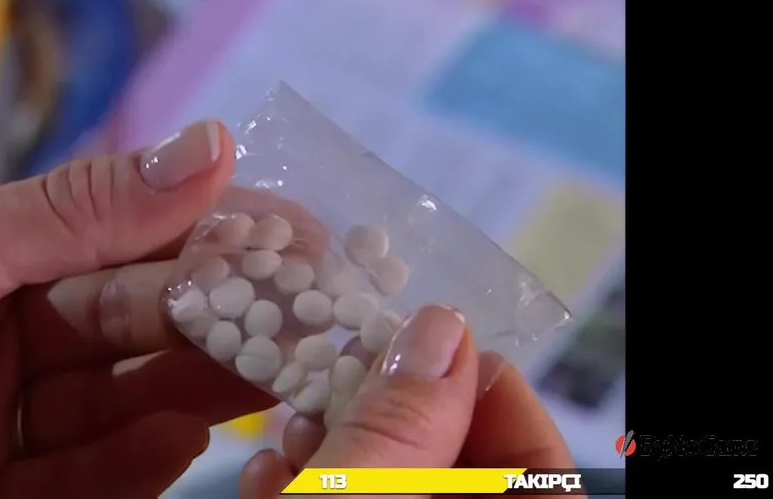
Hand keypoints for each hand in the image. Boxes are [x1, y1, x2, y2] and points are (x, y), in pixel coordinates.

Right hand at [239, 305, 575, 497]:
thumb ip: (400, 424)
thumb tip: (441, 325)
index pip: (541, 468)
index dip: (493, 394)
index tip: (432, 340)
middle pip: (449, 462)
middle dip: (390, 412)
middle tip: (341, 369)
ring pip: (385, 482)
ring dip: (333, 446)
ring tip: (291, 427)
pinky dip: (302, 488)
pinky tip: (266, 473)